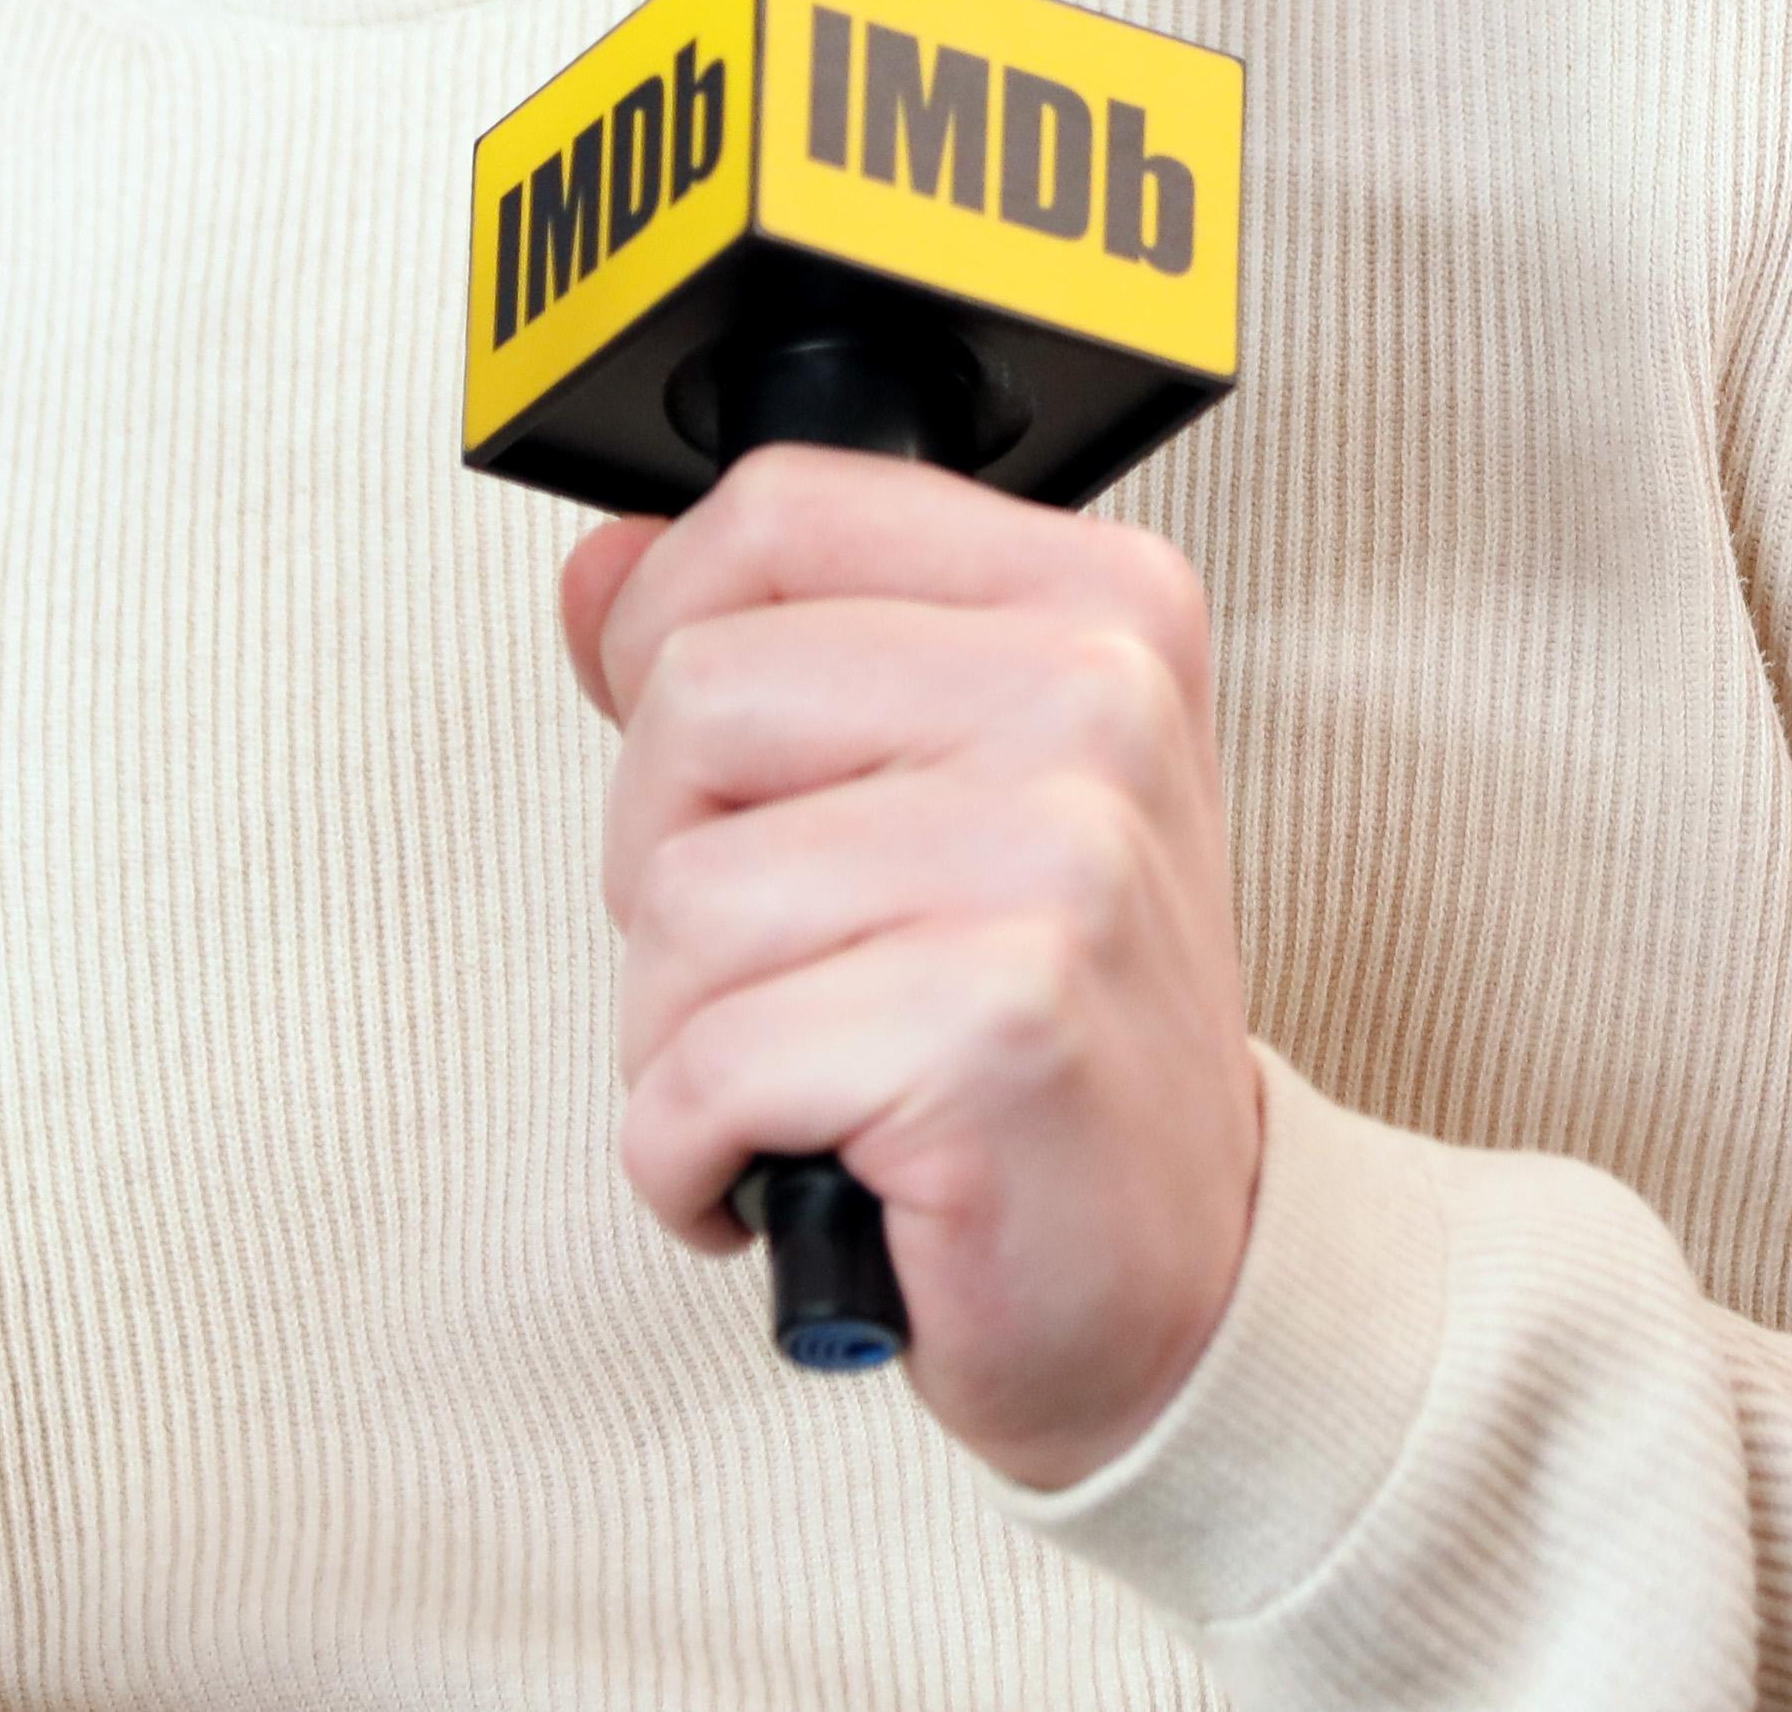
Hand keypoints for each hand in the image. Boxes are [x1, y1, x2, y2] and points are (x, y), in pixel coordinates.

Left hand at [561, 452, 1261, 1488]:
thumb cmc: (1056, 1040)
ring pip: (677, 896)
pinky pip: (700, 1067)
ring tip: (814, 1074)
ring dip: (683, 1034)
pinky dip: (690, 1155)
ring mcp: (1059, 858)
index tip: (723, 770)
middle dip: (667, 864)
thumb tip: (599, 567)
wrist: (1192, 1277)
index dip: (673, 640)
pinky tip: (802, 1163)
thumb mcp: (939, 795)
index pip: (776, 514)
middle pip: (695, 699)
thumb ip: (769, 657)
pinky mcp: (997, 1023)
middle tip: (790, 963)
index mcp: (1095, 605)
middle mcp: (1097, 703)